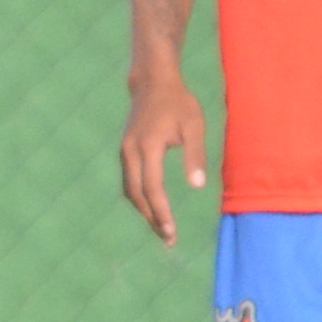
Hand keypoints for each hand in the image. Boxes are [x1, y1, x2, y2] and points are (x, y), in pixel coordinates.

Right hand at [119, 73, 209, 245]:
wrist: (151, 82)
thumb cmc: (178, 103)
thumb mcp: (194, 126)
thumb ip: (195, 155)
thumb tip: (197, 187)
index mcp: (147, 147)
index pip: (152, 188)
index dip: (162, 213)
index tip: (172, 233)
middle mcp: (130, 152)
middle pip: (137, 195)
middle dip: (152, 219)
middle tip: (168, 239)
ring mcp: (124, 151)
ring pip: (130, 190)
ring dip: (144, 211)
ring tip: (161, 227)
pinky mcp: (125, 151)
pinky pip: (129, 181)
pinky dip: (140, 198)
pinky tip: (152, 206)